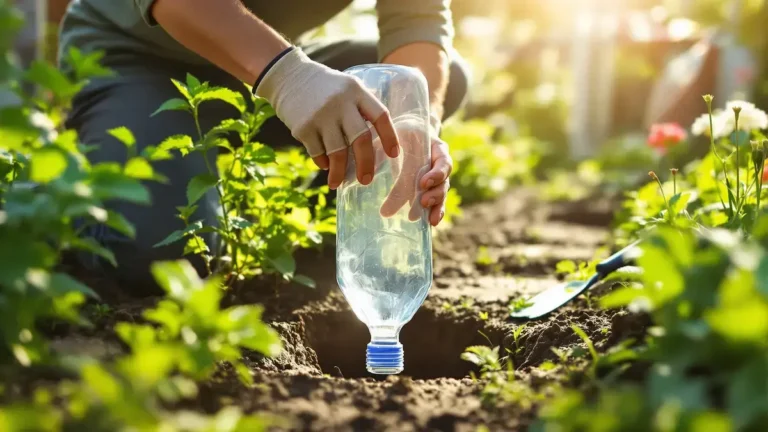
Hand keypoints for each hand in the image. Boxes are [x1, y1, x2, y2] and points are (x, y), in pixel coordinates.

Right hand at [254, 48, 399, 188]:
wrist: (289, 77)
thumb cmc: (325, 88)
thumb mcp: (348, 88)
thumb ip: (361, 109)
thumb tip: (375, 144)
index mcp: (356, 92)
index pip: (380, 116)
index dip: (389, 137)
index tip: (394, 154)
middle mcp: (341, 102)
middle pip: (360, 139)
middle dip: (365, 164)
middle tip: (366, 180)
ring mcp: (321, 115)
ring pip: (337, 152)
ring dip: (339, 172)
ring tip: (338, 183)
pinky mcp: (303, 127)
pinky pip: (318, 153)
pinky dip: (323, 163)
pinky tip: (325, 166)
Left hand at [379, 115, 452, 225]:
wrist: (406, 133)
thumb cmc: (399, 135)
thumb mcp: (392, 141)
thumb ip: (384, 155)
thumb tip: (364, 178)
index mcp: (436, 148)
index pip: (443, 161)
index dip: (436, 174)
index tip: (423, 183)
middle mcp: (440, 164)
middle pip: (444, 181)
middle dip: (436, 194)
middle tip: (423, 202)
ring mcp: (437, 178)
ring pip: (441, 193)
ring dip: (436, 206)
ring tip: (429, 219)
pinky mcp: (431, 189)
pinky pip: (436, 201)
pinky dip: (434, 212)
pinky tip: (430, 222)